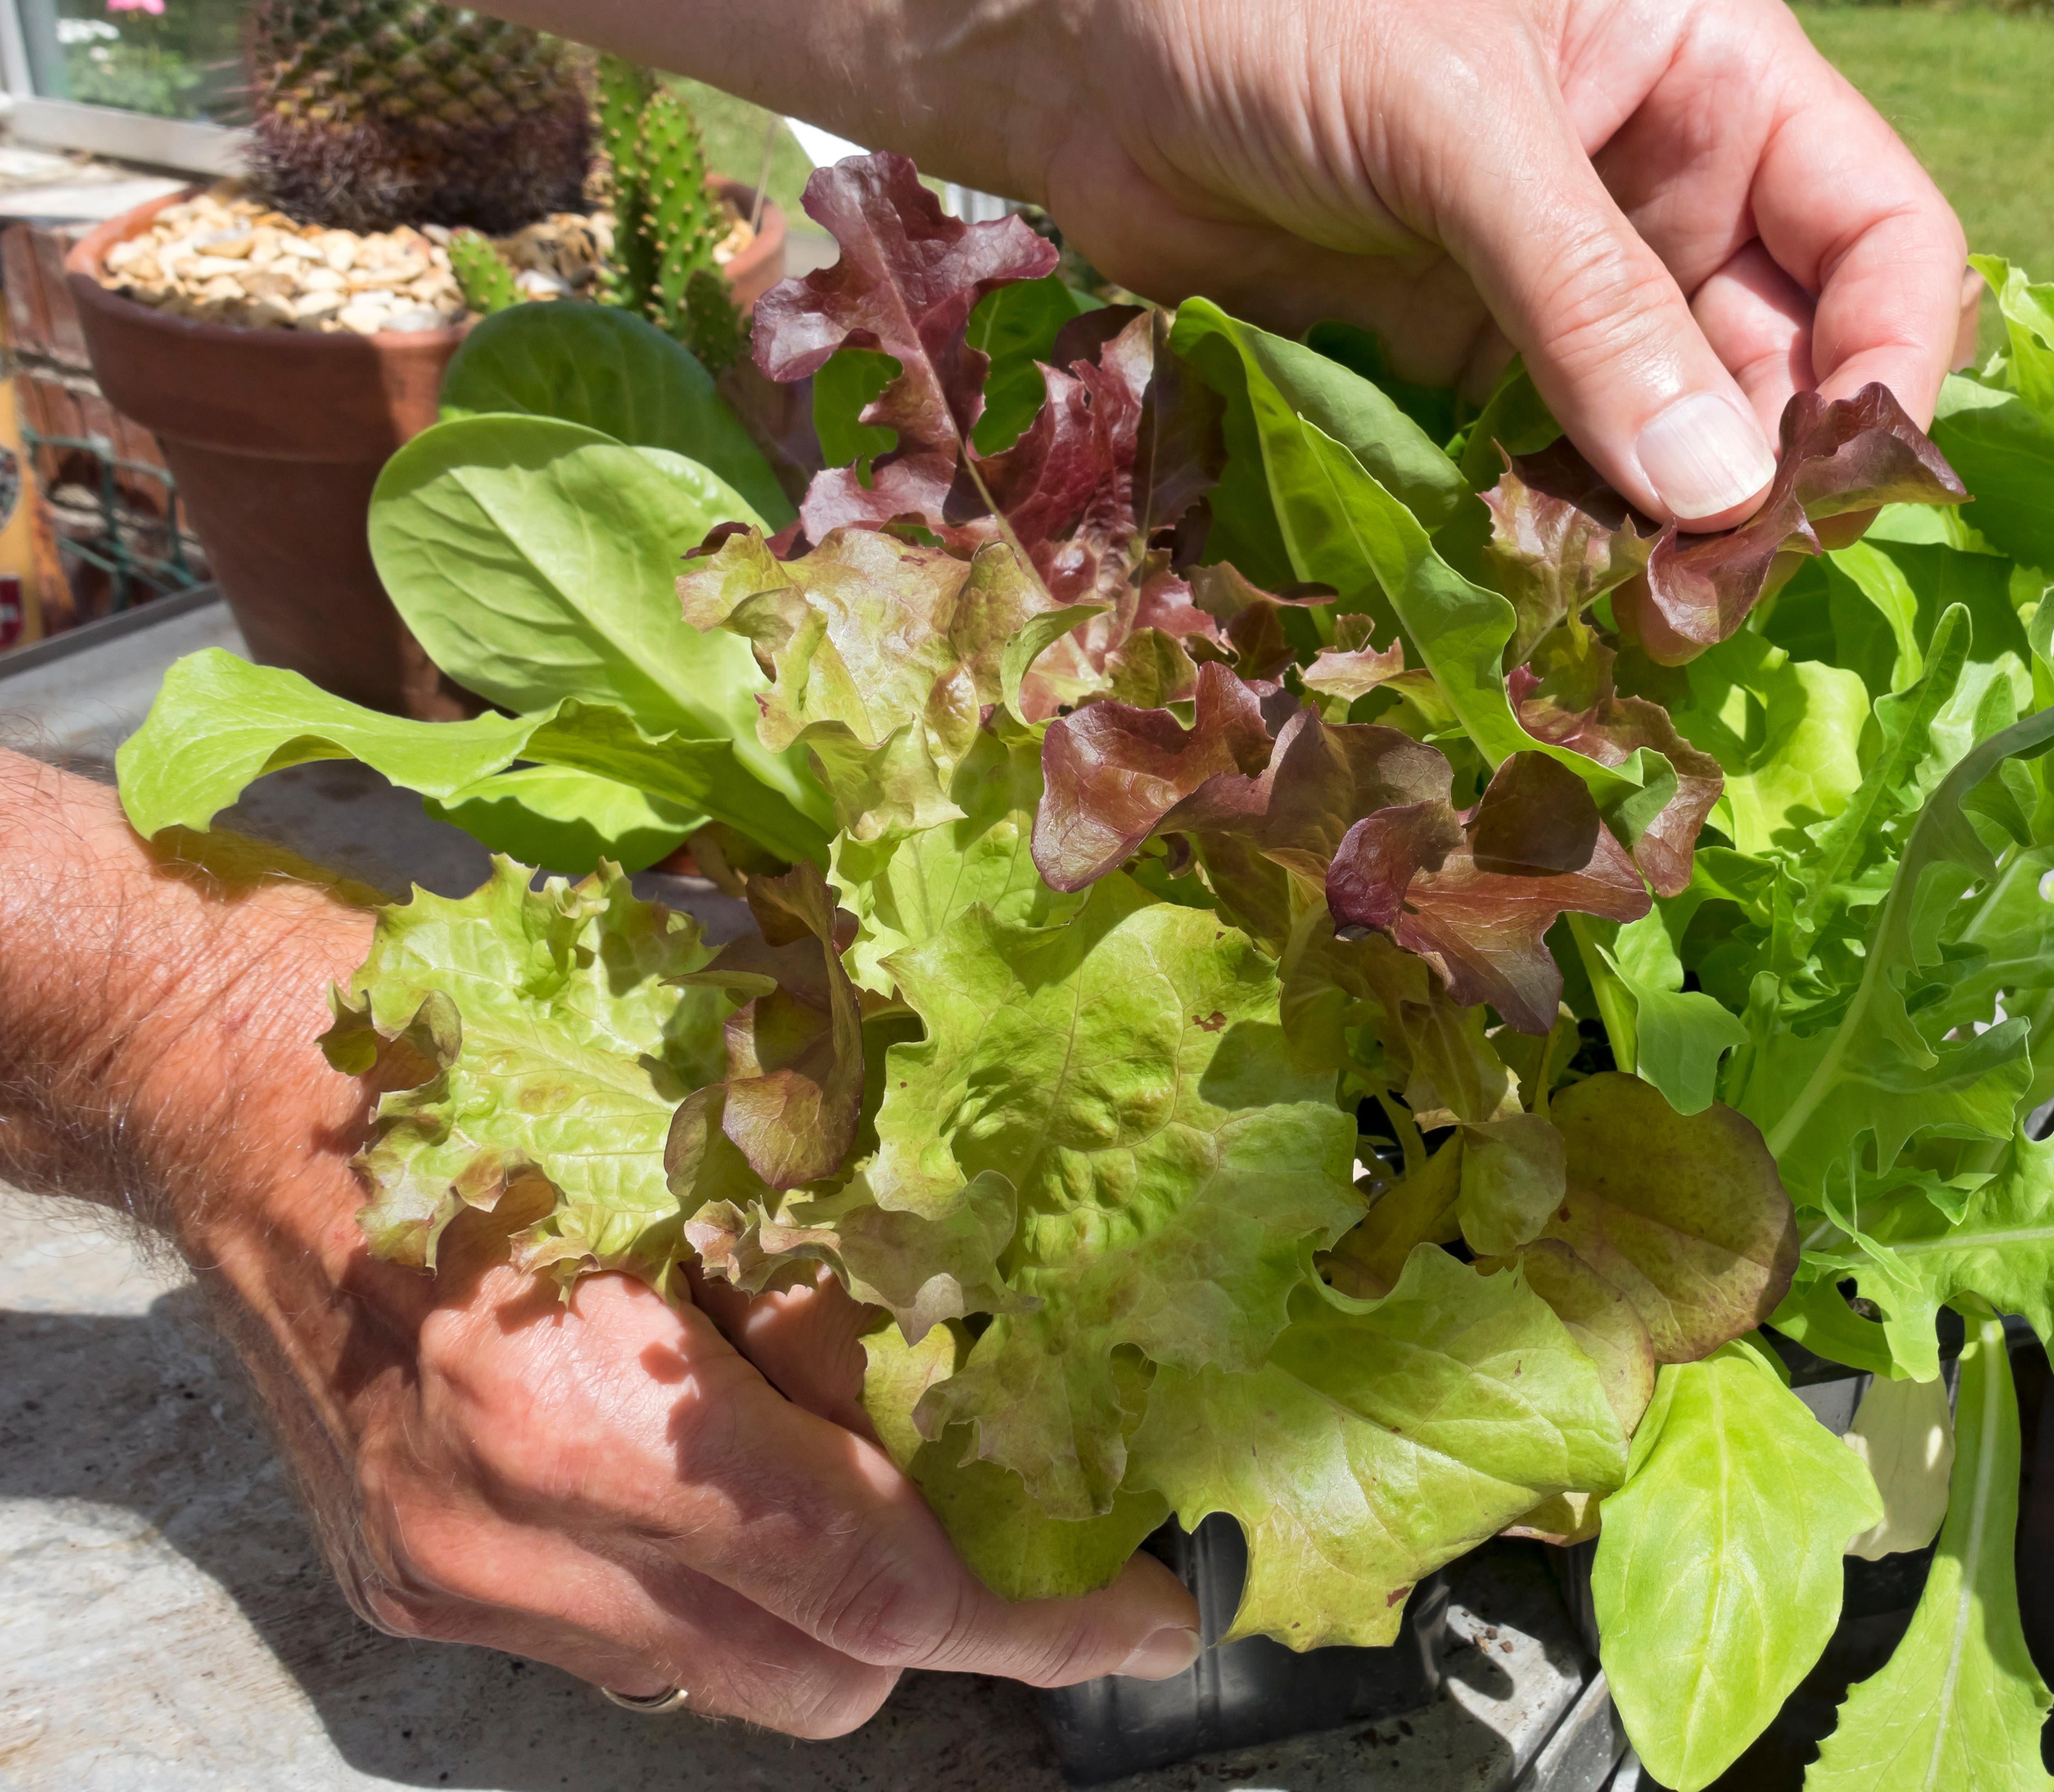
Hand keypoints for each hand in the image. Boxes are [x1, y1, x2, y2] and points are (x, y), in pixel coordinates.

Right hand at [0, 759, 1198, 1734]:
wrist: (226, 1072)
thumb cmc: (478, 1055)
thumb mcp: (716, 1142)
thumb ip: (850, 1291)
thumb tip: (998, 1382)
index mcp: (590, 1419)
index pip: (875, 1587)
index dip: (1037, 1614)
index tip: (1144, 1616)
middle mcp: (511, 1538)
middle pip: (817, 1680)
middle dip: (934, 1618)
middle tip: (996, 1510)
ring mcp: (450, 1578)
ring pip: (720, 1680)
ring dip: (814, 1605)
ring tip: (833, 1465)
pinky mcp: (407, 1584)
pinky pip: (619, 1642)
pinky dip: (700, 1580)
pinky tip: (701, 1462)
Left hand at [991, 0, 1972, 528]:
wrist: (1085, 51)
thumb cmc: (1283, 8)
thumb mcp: (1455, 125)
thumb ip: (1591, 301)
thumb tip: (1724, 487)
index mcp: (1716, 86)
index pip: (1883, 236)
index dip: (1892, 359)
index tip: (1840, 481)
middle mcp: (1674, 202)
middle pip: (1794, 369)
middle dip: (1772, 480)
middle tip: (1717, 588)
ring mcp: (1574, 305)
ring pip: (1681, 449)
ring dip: (1669, 538)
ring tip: (1639, 618)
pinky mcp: (1478, 384)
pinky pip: (1561, 487)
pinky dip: (1565, 547)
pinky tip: (1548, 598)